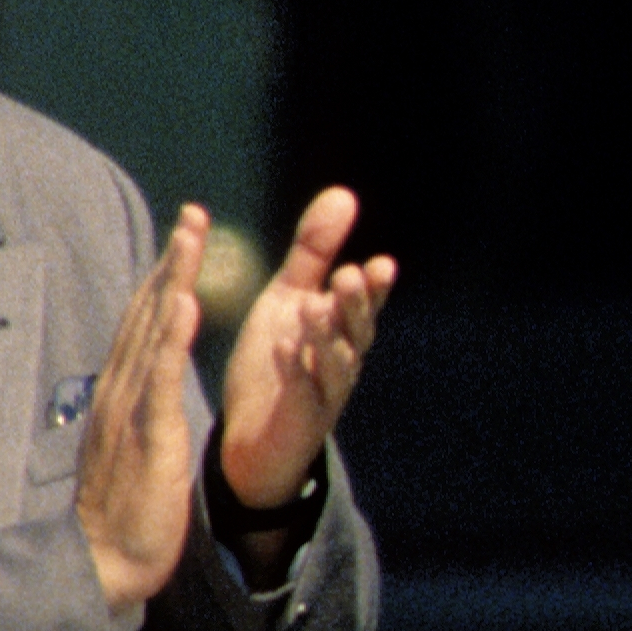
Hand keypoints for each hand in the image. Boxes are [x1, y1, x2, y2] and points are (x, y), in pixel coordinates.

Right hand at [73, 207, 210, 614]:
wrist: (101, 563)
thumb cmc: (123, 513)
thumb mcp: (135, 449)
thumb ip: (140, 413)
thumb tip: (148, 388)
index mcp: (123, 396)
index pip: (145, 327)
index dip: (165, 280)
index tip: (185, 239)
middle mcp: (121, 392)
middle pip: (146, 315)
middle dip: (170, 263)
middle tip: (192, 214)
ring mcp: (130, 410)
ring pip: (151, 333)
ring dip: (173, 282)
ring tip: (192, 237)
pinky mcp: (146, 435)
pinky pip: (159, 378)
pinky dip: (171, 339)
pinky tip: (185, 305)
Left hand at [212, 186, 393, 551]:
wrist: (251, 436)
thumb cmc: (277, 362)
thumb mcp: (290, 298)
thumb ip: (314, 252)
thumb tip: (344, 194)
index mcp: (342, 331)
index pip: (366, 305)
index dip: (376, 289)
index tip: (380, 265)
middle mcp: (343, 361)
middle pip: (359, 332)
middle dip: (356, 306)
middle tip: (348, 277)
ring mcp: (326, 394)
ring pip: (338, 364)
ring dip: (327, 336)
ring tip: (314, 308)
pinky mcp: (301, 421)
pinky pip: (302, 394)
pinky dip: (295, 369)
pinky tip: (284, 346)